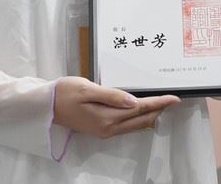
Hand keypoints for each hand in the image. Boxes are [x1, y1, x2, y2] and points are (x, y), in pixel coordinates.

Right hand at [52, 76, 179, 137]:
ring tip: (162, 104)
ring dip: (149, 115)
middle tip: (173, 100)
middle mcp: (107, 128)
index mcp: (106, 117)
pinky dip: (138, 118)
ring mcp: (104, 130)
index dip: (159, 103)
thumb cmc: (65, 93)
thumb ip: (112, 96)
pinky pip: (125, 126)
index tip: (174, 99)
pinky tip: (141, 111)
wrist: (46, 105)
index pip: (139, 109)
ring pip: (134, 125)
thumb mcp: (88, 89)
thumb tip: (134, 102)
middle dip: (158, 110)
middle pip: (140, 120)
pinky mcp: (100, 129)